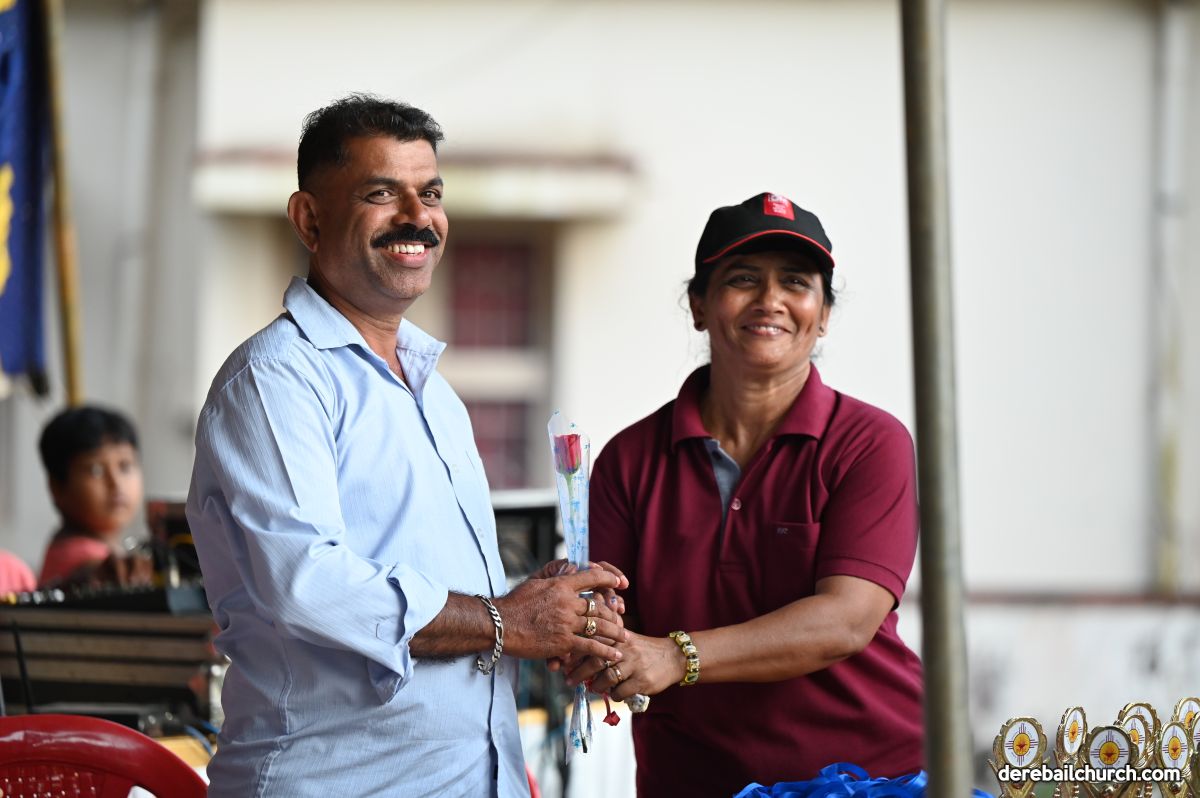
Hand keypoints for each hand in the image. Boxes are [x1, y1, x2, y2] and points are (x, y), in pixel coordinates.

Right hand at [496, 568, 626, 662]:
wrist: (499, 624)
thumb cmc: (514, 604)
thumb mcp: (535, 582)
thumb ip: (553, 576)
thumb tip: (568, 568)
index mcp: (561, 585)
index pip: (592, 576)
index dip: (609, 579)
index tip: (620, 583)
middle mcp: (567, 602)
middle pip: (599, 605)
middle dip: (613, 612)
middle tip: (621, 617)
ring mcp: (566, 623)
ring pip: (599, 626)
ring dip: (615, 632)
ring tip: (625, 637)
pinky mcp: (563, 642)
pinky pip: (590, 647)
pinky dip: (606, 652)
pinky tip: (616, 655)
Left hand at [579, 630, 683, 699]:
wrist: (674, 657)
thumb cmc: (644, 650)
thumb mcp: (626, 640)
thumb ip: (606, 644)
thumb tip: (578, 658)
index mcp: (619, 637)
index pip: (591, 642)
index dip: (574, 653)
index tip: (564, 662)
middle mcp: (625, 648)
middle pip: (595, 660)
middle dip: (578, 672)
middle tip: (569, 680)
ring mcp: (635, 665)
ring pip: (606, 677)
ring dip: (595, 686)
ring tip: (592, 688)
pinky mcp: (643, 681)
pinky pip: (620, 692)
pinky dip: (613, 695)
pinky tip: (614, 693)